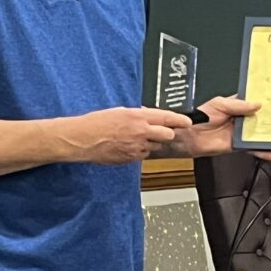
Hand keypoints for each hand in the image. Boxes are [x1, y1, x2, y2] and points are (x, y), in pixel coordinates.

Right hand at [67, 106, 192, 164]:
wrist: (82, 139)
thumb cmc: (96, 123)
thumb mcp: (119, 111)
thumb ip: (137, 114)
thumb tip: (148, 115)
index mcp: (138, 117)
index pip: (167, 118)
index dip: (180, 120)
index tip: (188, 121)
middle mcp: (140, 132)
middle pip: (168, 135)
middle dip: (167, 134)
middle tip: (162, 132)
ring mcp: (136, 147)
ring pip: (155, 146)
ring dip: (151, 143)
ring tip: (135, 138)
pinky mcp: (130, 159)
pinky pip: (142, 154)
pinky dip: (139, 151)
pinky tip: (126, 145)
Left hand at [179, 95, 270, 161]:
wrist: (189, 136)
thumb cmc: (200, 117)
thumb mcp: (220, 104)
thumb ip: (238, 105)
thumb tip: (257, 104)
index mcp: (236, 105)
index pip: (254, 101)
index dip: (266, 100)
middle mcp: (241, 119)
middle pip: (261, 118)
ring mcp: (241, 133)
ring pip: (261, 134)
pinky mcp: (239, 145)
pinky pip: (255, 148)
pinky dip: (265, 152)